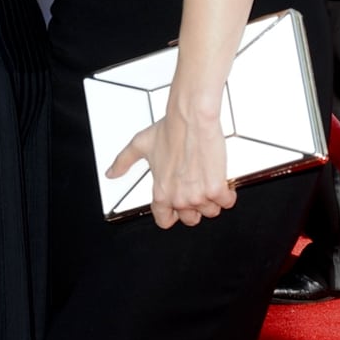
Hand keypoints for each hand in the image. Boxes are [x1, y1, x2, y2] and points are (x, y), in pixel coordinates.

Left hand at [108, 112, 235, 230]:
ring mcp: (198, 196)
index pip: (164, 221)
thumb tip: (112, 172)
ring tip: (209, 180)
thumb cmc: (170, 129)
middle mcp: (178, 198)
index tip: (178, 208)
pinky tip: (222, 181)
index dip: (173, 214)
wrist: (191, 119)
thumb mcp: (140, 145)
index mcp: (161, 192)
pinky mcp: (216, 189)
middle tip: (197, 189)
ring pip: (211, 211)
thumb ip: (124, 162)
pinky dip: (227, 193)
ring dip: (212, 199)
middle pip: (191, 219)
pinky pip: (227, 203)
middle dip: (196, 206)